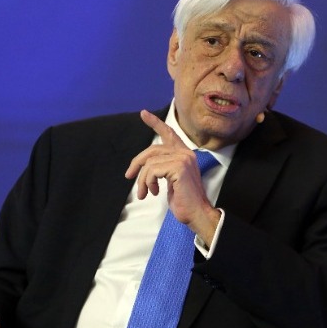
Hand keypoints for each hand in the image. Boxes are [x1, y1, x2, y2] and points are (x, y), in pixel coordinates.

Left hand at [125, 110, 221, 242]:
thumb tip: (144, 166)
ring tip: (145, 192)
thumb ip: (163, 167)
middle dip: (137, 162)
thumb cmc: (184, 200)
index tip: (143, 113)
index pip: (169, 133)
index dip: (155, 123)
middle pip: (152, 149)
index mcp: (185, 154)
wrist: (197, 213)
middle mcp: (185, 153)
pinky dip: (147, 182)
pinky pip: (152, 170)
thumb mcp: (172, 180)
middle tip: (129, 175)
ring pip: (150, 162)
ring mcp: (183, 159)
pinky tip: (153, 192)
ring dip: (142, 180)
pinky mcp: (179, 167)